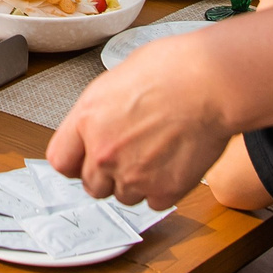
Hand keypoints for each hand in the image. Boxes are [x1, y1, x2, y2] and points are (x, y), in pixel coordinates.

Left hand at [47, 33, 231, 208]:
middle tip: (130, 154)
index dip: (75, 161)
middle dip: (107, 174)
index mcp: (87, 120)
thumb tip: (97, 123)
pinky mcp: (164, 190)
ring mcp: (133, 175)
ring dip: (136, 182)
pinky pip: (154, 202)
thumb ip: (99, 111)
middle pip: (91, 185)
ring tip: (157, 152)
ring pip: (124, 196)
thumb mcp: (117, 79)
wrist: (211, 83)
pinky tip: (173, 162)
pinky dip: (163, 188)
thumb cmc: (172, 69)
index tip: (84, 160)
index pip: (60, 160)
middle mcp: (104, 153)